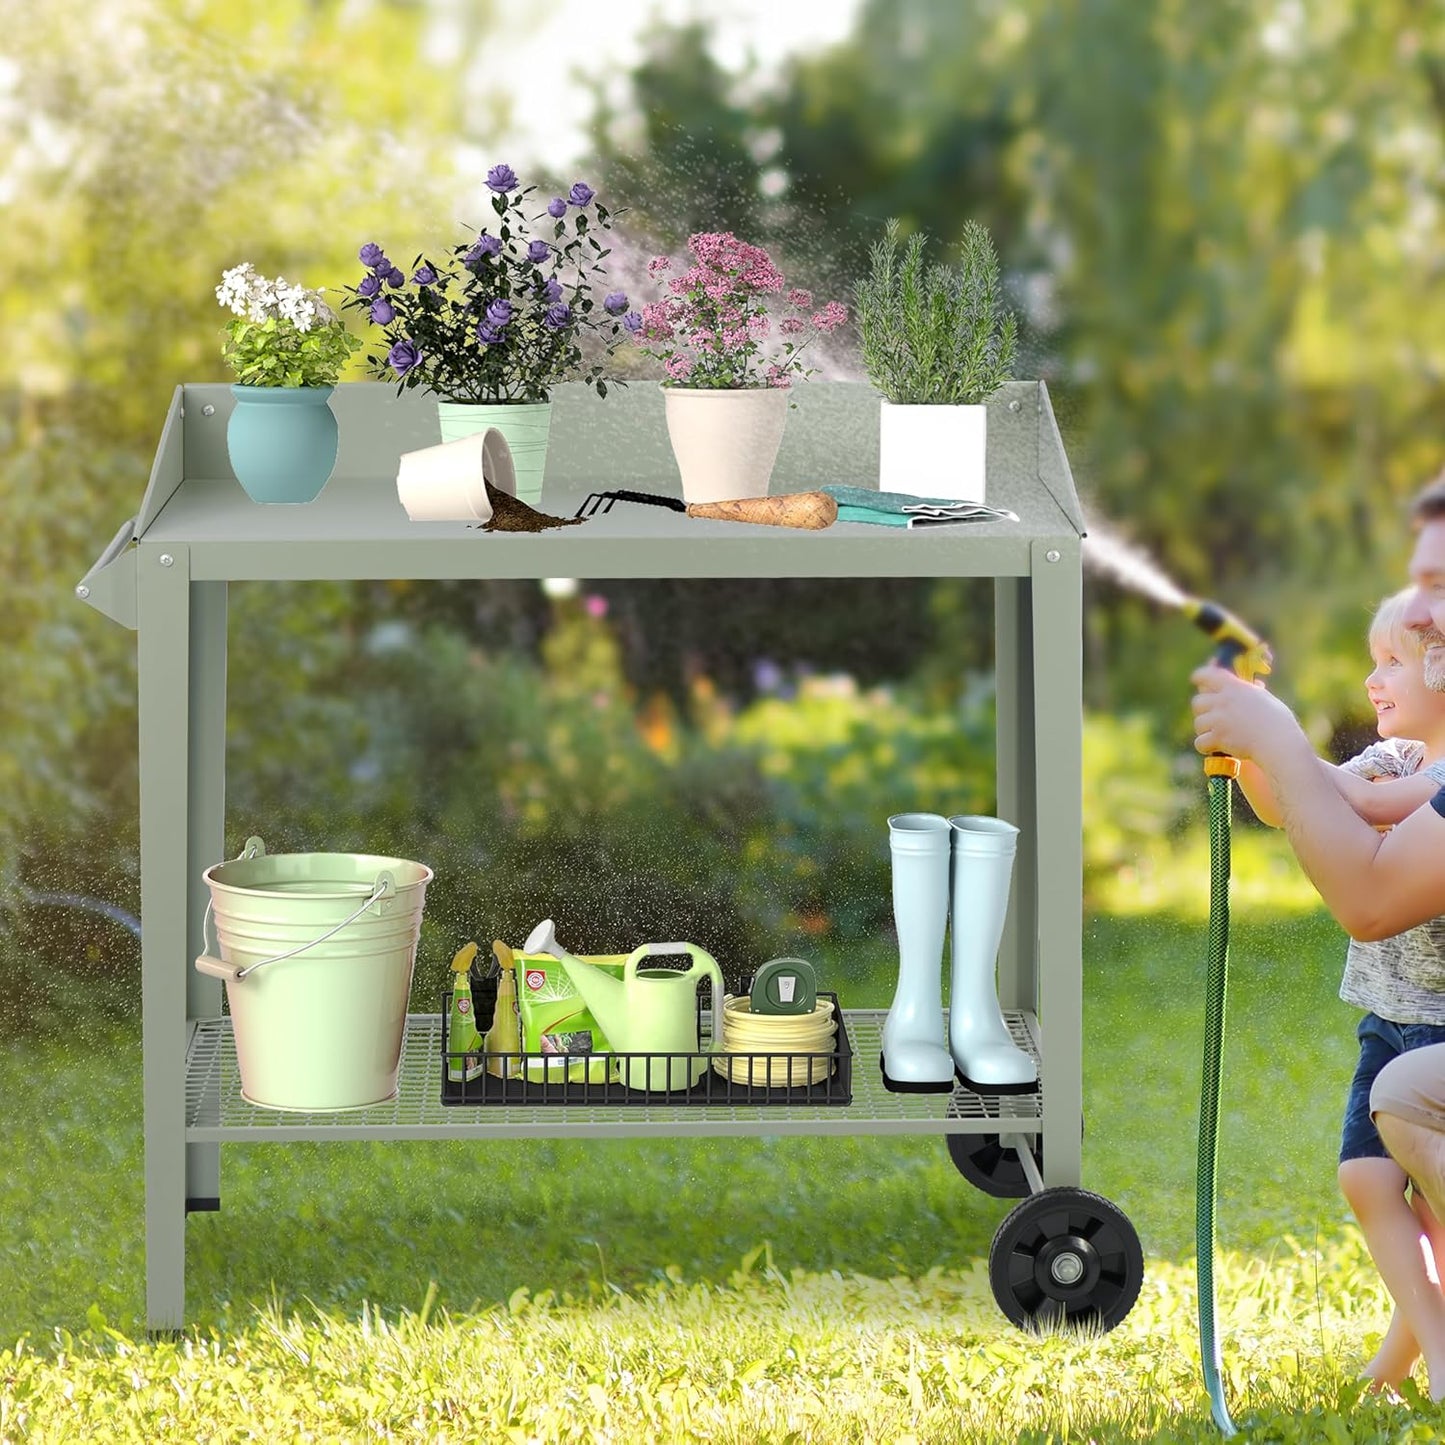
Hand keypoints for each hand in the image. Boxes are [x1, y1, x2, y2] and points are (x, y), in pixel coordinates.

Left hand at [1190, 664, 1305, 763]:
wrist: (1279, 742)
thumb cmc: (1277, 722)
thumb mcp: (1265, 698)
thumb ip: (1254, 691)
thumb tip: (1255, 684)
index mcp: (1235, 687)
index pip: (1207, 674)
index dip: (1200, 676)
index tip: (1196, 679)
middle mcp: (1224, 700)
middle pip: (1197, 702)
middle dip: (1203, 711)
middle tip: (1212, 718)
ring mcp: (1219, 718)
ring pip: (1198, 723)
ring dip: (1205, 730)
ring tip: (1217, 736)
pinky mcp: (1218, 736)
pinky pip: (1199, 741)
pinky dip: (1205, 747)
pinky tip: (1213, 748)